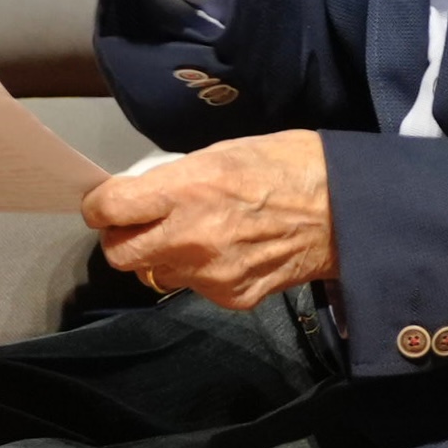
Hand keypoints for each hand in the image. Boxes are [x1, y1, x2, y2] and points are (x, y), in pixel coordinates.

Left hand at [80, 130, 332, 309]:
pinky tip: (229, 250)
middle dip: (123, 236)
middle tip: (141, 222)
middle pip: (120, 253)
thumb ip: (178, 176)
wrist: (347, 211)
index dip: (101, 206)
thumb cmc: (292, 167)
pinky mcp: (231, 296)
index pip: (110, 210)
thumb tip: (145, 193)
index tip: (106, 203)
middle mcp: (191, 237)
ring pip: (156, 272)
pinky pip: (195, 287)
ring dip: (163, 255)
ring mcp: (210, 273)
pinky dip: (201, 271)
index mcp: (187, 190)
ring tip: (197, 233)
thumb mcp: (225, 151)